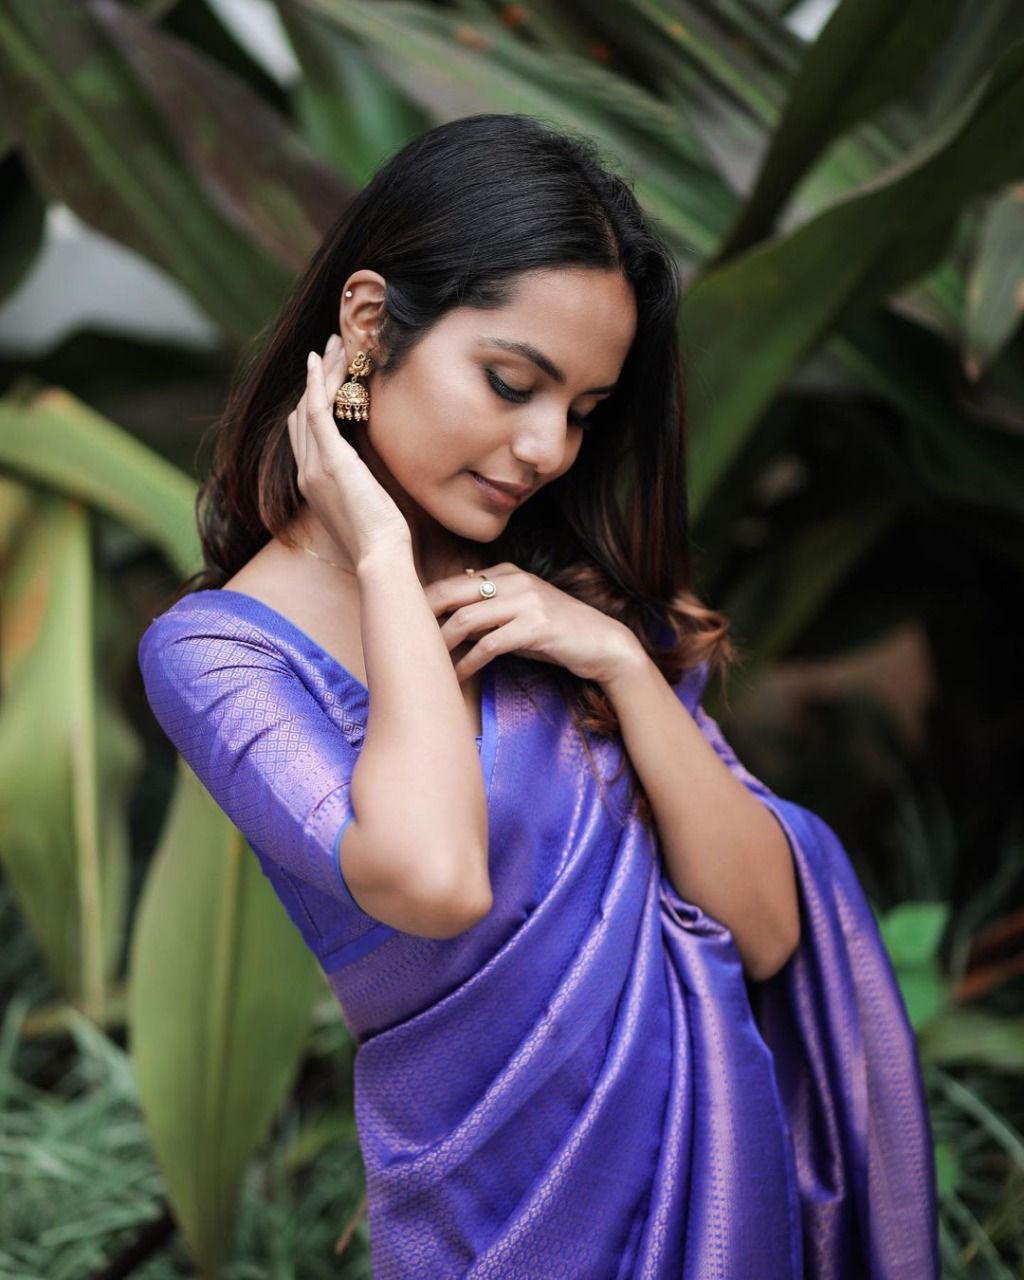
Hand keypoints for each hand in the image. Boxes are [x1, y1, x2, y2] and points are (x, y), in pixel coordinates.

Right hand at [287, 338, 410, 566]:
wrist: (379, 556)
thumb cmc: (381, 540)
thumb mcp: (366, 508)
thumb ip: (360, 486)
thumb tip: (370, 476)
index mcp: (313, 485)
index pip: (306, 434)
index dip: (313, 401)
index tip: (328, 377)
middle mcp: (306, 473)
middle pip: (303, 414)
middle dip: (317, 378)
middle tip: (330, 348)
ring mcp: (315, 466)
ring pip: (310, 406)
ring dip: (321, 372)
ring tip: (334, 344)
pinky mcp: (331, 460)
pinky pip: (317, 412)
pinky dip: (317, 383)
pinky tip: (319, 360)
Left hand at [424, 562, 643, 685]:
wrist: (604, 643)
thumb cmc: (557, 633)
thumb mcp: (520, 614)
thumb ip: (488, 611)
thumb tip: (450, 617)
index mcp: (507, 572)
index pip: (454, 583)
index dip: (425, 602)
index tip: (403, 622)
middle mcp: (514, 580)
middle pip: (452, 593)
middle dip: (422, 617)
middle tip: (402, 640)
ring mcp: (526, 602)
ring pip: (467, 619)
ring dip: (442, 644)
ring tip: (427, 664)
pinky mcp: (535, 627)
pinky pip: (490, 644)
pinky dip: (469, 663)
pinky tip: (458, 676)